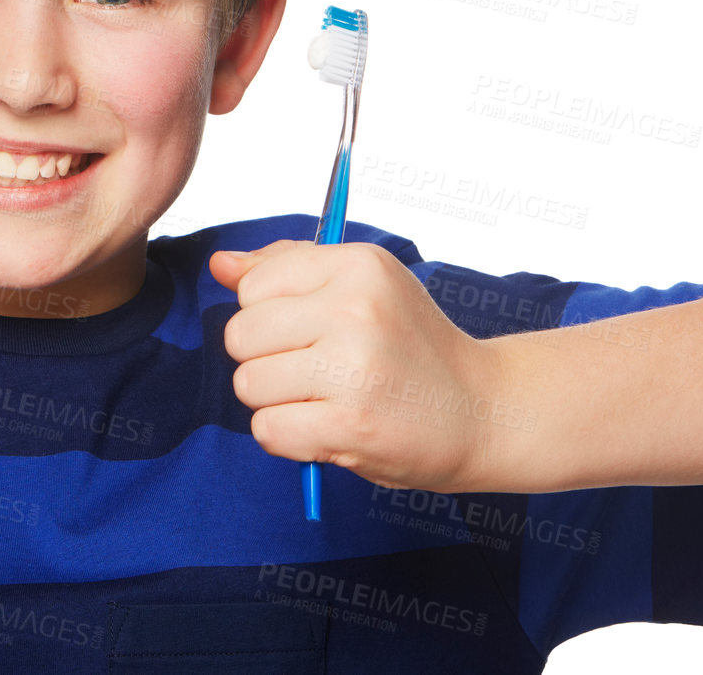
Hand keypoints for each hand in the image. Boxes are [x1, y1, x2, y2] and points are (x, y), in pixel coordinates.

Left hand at [211, 240, 510, 492]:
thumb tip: (220, 265)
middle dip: (264, 359)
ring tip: (324, 399)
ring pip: (248, 384)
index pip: (252, 285)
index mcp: (357, 265)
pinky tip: (325, 428)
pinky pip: (268, 430)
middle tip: (315, 369)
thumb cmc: (411, 345)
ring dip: (276, 401)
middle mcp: (356, 310)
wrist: (483, 411)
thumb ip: (286, 268)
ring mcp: (354, 369)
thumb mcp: (362, 285)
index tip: (311, 329)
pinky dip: (287, 437)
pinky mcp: (352, 425)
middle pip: (240, 335)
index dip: (268, 314)